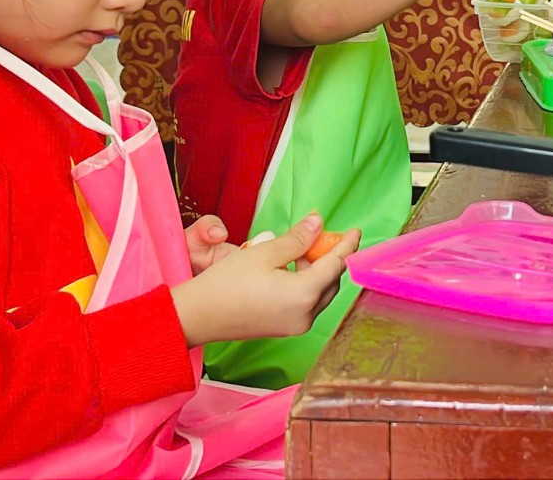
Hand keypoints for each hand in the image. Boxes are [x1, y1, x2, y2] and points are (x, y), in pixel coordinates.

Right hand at [170, 213, 359, 346]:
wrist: (198, 316)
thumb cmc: (226, 283)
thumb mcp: (264, 253)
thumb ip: (297, 239)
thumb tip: (318, 223)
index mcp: (304, 295)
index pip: (336, 265)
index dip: (346, 245)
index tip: (355, 231)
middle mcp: (306, 315)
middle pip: (332, 281)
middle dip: (331, 257)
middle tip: (322, 235)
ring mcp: (296, 326)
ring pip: (321, 293)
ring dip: (318, 270)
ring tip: (302, 249)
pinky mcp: (286, 328)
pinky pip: (308, 303)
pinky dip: (307, 284)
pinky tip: (291, 269)